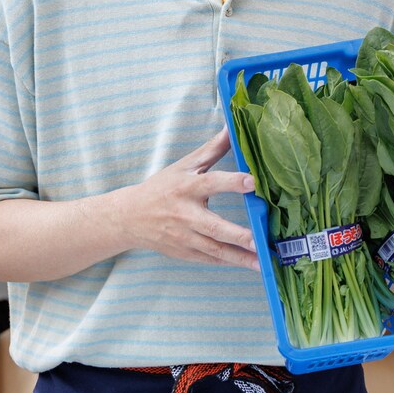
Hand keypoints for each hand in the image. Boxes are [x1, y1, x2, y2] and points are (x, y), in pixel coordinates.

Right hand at [125, 128, 259, 270]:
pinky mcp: (185, 253)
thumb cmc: (162, 188)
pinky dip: (229, 263)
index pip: (211, 183)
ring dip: (239, 257)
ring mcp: (184, 237)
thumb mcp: (185, 165)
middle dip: (238, 235)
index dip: (232, 182)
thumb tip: (232, 127)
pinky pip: (211, 260)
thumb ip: (212, 149)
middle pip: (214, 226)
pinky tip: (249, 265)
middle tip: (261, 240)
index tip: (253, 182)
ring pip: (215, 250)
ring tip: (262, 261)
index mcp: (186, 188)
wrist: (131, 217)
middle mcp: (185, 214)